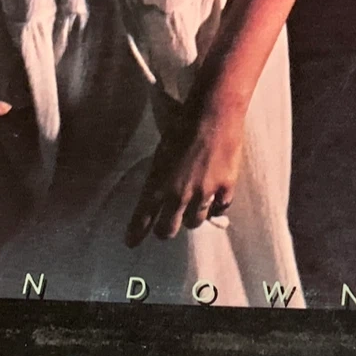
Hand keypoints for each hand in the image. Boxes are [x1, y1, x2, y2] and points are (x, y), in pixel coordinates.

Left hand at [126, 105, 244, 245]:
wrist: (213, 113)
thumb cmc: (183, 122)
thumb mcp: (162, 149)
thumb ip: (161, 173)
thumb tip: (161, 184)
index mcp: (157, 182)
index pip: (142, 216)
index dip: (136, 232)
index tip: (131, 242)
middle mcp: (178, 194)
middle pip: (167, 229)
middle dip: (165, 230)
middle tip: (166, 227)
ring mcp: (202, 193)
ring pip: (194, 222)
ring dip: (192, 217)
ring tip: (193, 208)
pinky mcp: (224, 188)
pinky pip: (220, 208)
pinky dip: (217, 206)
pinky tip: (216, 199)